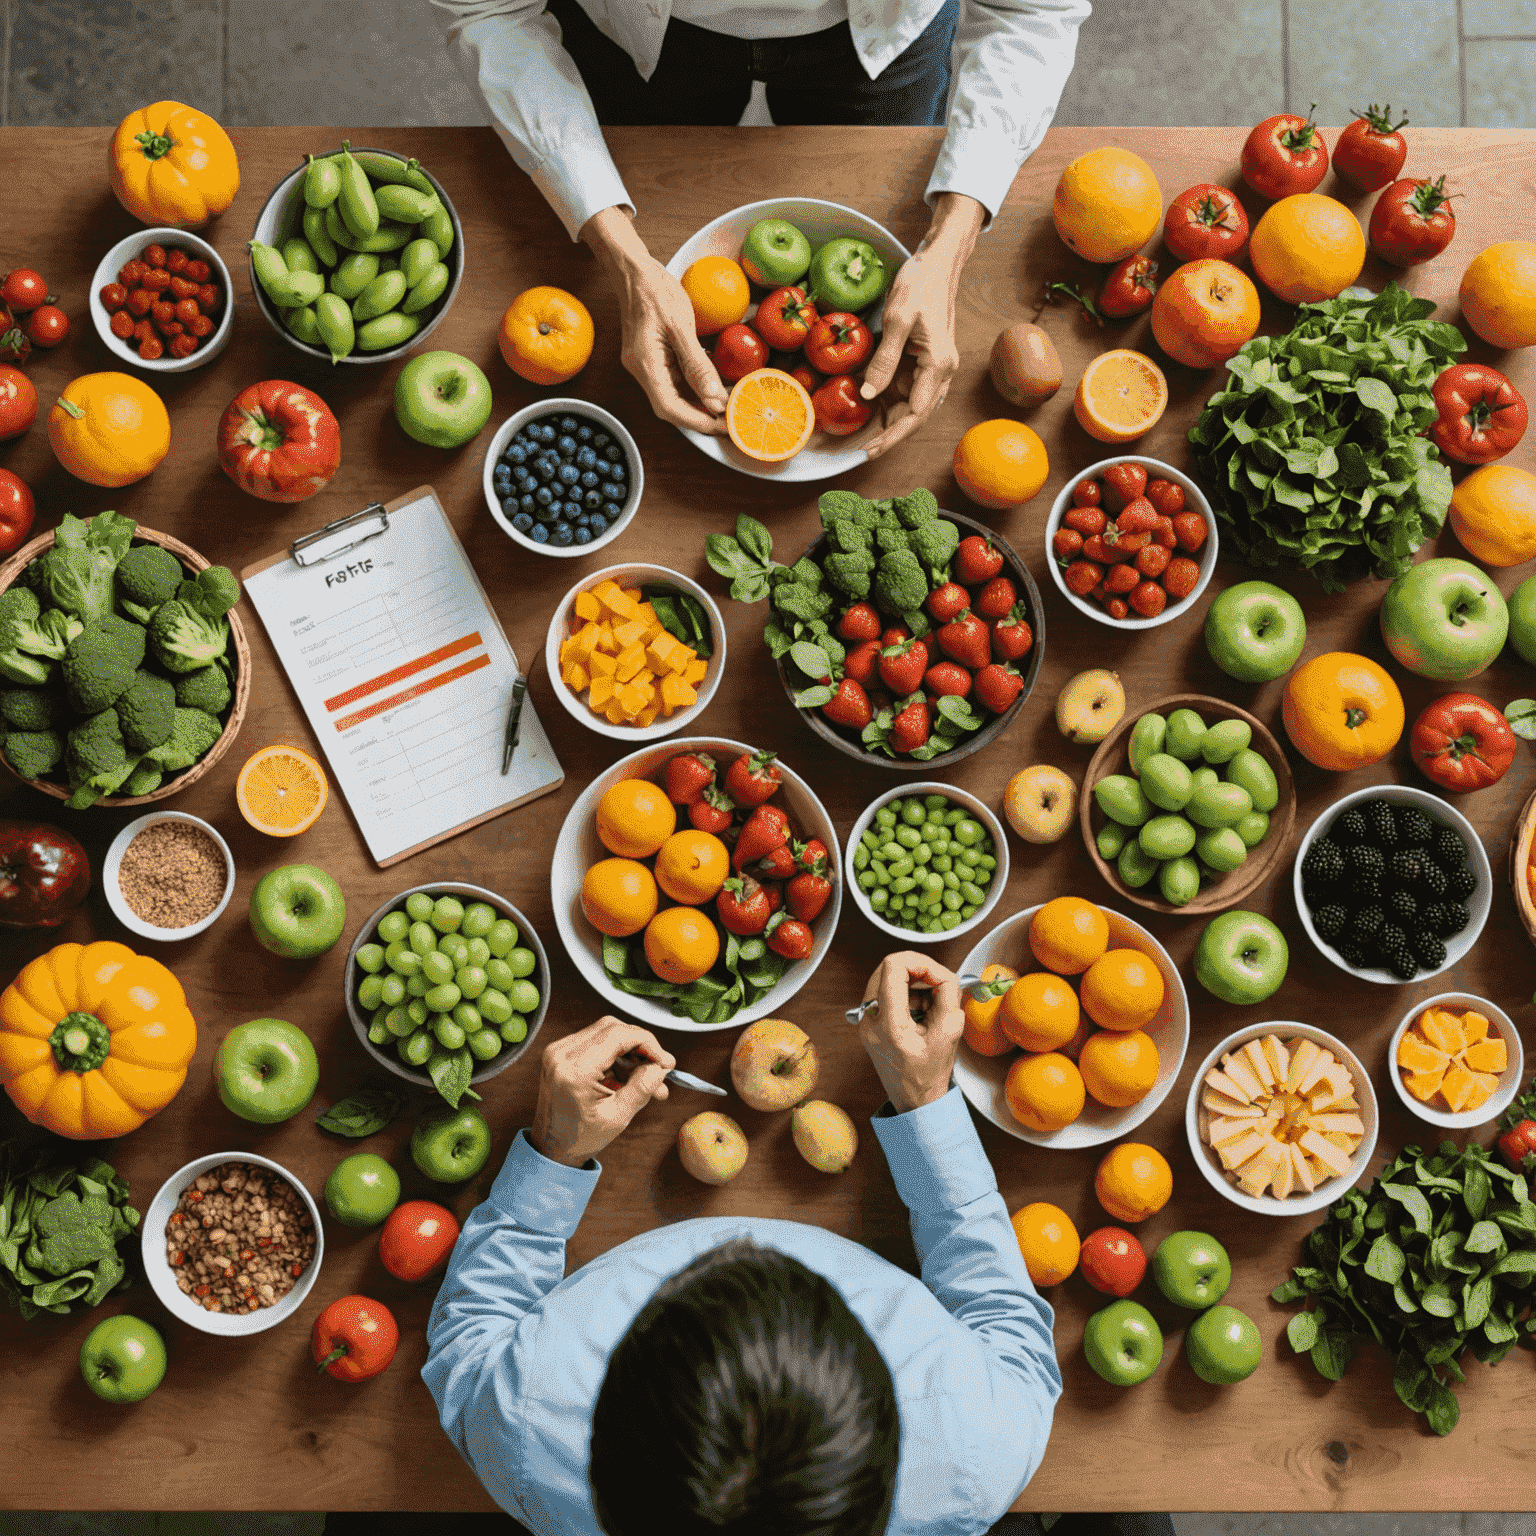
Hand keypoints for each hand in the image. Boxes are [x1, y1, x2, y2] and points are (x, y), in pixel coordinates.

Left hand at [528, 1015, 675, 1166]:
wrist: (551, 1147)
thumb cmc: (579, 1137)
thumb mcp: (618, 1117)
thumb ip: (642, 1087)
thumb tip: (660, 1067)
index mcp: (575, 1071)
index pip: (619, 1036)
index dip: (648, 1043)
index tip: (665, 1061)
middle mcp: (562, 1054)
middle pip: (612, 1028)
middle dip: (640, 1044)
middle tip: (658, 1067)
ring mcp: (558, 1051)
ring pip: (605, 1031)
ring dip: (629, 1049)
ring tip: (645, 1076)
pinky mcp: (560, 1053)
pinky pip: (594, 1040)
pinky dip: (615, 1052)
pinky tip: (626, 1074)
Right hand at [582, 206, 729, 435]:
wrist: (633, 270)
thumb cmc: (654, 290)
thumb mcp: (680, 325)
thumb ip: (697, 364)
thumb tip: (713, 398)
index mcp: (645, 364)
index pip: (670, 408)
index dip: (698, 422)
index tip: (722, 425)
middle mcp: (641, 370)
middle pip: (671, 408)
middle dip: (701, 418)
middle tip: (729, 420)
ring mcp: (644, 365)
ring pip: (673, 397)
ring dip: (698, 405)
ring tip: (725, 405)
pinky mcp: (651, 358)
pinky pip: (673, 381)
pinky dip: (693, 388)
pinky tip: (711, 385)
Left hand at [858, 951, 962, 1112]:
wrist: (914, 1102)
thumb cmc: (929, 1075)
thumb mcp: (949, 1034)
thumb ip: (948, 997)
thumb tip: (945, 976)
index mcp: (889, 1024)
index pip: (894, 968)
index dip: (921, 963)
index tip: (940, 976)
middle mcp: (870, 1019)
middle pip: (888, 968)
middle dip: (918, 970)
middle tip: (939, 984)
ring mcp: (866, 1020)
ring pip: (886, 978)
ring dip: (914, 982)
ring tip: (933, 1003)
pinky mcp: (870, 1022)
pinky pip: (886, 992)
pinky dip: (907, 993)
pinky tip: (923, 1011)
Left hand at [859, 193, 983, 460]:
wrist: (938, 262)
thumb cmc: (921, 284)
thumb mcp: (898, 319)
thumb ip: (884, 359)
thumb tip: (868, 394)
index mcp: (938, 365)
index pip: (915, 414)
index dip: (892, 436)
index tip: (869, 449)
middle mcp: (940, 372)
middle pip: (914, 416)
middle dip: (890, 436)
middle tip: (862, 451)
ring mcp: (932, 367)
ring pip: (910, 405)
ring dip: (888, 421)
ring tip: (862, 436)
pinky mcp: (922, 360)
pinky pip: (905, 388)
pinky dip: (888, 401)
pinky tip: (869, 408)